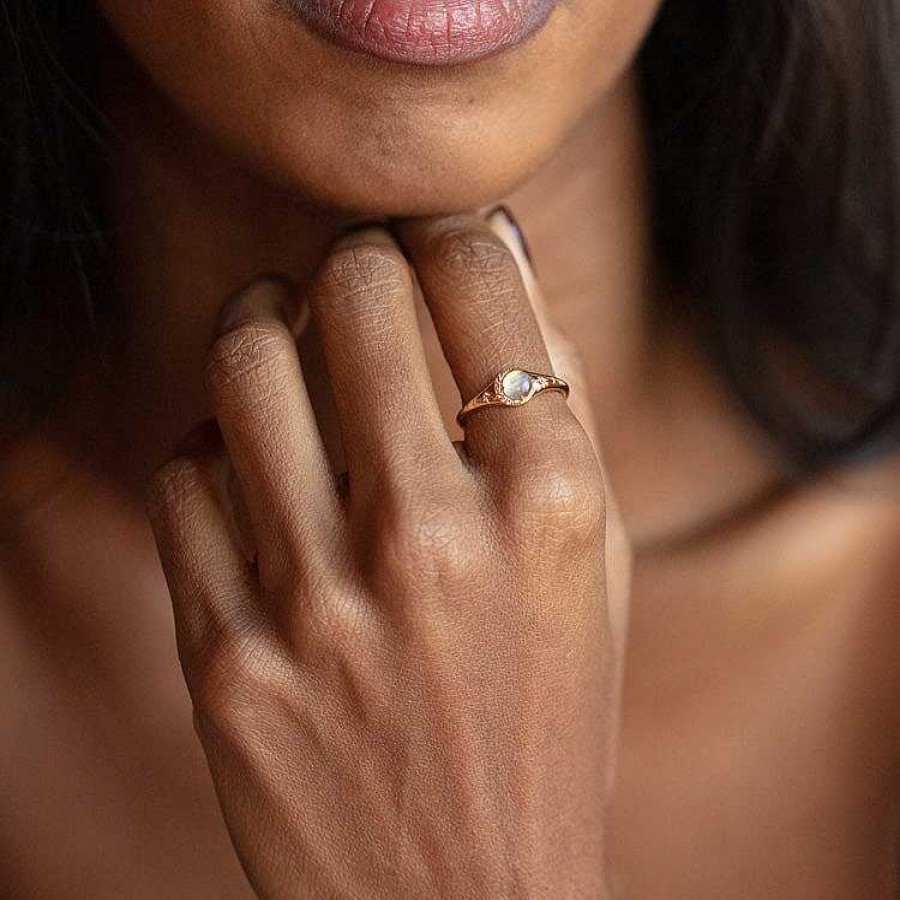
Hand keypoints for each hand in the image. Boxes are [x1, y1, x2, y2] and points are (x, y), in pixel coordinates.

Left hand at [145, 211, 625, 898]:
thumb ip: (554, 402)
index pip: (479, 281)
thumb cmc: (549, 714)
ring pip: (243, 361)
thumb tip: (496, 256)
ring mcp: (317, 602)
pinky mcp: (226, 661)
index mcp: (548, 505)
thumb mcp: (592, 562)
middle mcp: (431, 539)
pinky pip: (182, 477)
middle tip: (356, 279)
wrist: (471, 899)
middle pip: (352, 290)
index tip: (438, 244)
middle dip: (355, 259)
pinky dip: (212, 450)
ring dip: (263, 321)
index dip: (453, 233)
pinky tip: (249, 475)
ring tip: (283, 334)